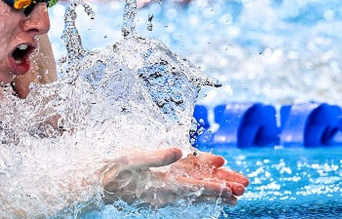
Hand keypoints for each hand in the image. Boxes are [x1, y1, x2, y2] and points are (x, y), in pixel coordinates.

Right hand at [101, 148, 248, 207]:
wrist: (97, 181)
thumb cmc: (110, 170)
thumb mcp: (130, 159)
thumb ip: (155, 156)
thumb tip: (179, 151)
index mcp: (159, 185)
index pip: (191, 187)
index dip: (211, 188)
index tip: (230, 190)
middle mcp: (165, 187)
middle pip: (198, 187)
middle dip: (221, 187)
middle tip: (244, 188)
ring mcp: (164, 183)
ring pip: (195, 181)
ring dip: (216, 181)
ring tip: (237, 186)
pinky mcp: (161, 177)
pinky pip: (185, 174)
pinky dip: (200, 171)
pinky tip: (214, 167)